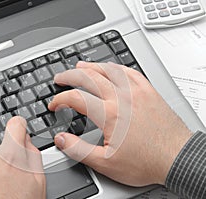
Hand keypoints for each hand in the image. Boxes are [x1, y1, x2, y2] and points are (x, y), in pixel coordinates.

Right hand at [49, 61, 192, 186]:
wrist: (177, 158)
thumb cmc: (146, 162)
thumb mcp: (106, 163)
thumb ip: (79, 150)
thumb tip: (61, 140)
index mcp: (109, 114)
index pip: (76, 98)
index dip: (60, 99)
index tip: (54, 104)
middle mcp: (122, 98)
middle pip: (89, 78)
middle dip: (70, 76)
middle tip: (60, 78)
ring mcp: (136, 92)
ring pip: (109, 70)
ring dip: (91, 66)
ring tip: (80, 66)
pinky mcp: (149, 92)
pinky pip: (130, 72)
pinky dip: (116, 67)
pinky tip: (111, 67)